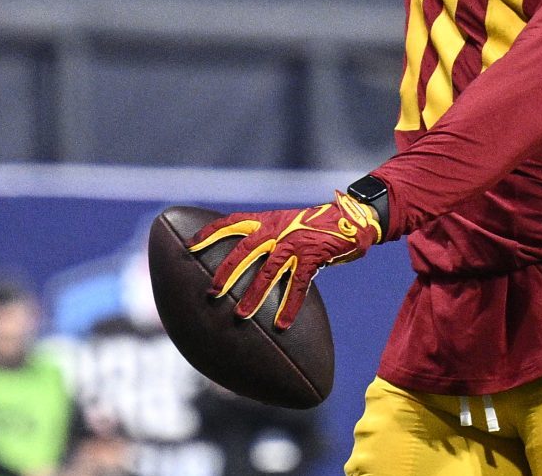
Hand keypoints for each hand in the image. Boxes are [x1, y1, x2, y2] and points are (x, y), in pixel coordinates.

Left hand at [191, 192, 380, 328]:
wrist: (352, 218)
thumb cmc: (318, 225)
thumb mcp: (289, 224)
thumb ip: (270, 239)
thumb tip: (248, 263)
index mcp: (270, 221)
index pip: (233, 222)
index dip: (210, 233)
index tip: (189, 246)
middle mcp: (279, 230)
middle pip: (245, 251)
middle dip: (227, 272)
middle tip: (212, 293)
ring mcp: (296, 243)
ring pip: (269, 271)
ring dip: (254, 295)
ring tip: (240, 315)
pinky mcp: (314, 256)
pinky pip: (298, 286)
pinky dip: (289, 306)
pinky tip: (282, 325)